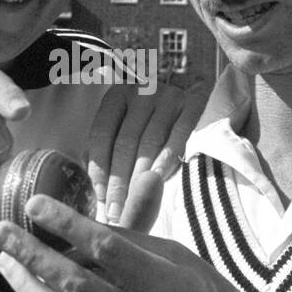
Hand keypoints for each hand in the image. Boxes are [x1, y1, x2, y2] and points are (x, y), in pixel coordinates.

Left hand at [0, 191, 261, 291]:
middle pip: (74, 281)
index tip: (35, 204)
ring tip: (5, 260)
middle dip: (31, 254)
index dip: (67, 224)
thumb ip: (131, 241)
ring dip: (27, 285)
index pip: (105, 247)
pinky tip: (30, 287)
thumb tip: (84, 221)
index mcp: (161, 281)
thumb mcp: (176, 256)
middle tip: (1, 231)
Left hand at [87, 80, 205, 224]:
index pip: (101, 135)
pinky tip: (158, 180)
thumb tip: (97, 184)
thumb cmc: (152, 110)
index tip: (100, 197)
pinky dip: (167, 158)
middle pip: (124, 143)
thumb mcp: (126, 118)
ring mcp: (167, 97)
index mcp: (117, 95)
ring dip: (140, 177)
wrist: (193, 80)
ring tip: (134, 205)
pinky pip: (178, 135)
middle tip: (116, 212)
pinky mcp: (193, 103)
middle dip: (118, 182)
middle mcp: (140, 92)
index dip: (99, 168)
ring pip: (149, 142)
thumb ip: (109, 145)